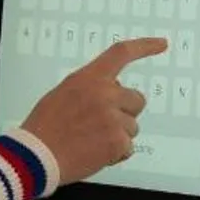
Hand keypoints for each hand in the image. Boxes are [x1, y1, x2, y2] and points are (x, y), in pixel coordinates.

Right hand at [24, 37, 165, 185]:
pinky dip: (115, 154)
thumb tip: (113, 91)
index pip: (121, 53)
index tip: (162, 44)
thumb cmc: (45, 127)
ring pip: (132, 126)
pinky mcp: (117, 141)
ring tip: (91, 141)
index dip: (145, 47)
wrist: (37, 156)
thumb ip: (90, 88)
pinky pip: (128, 147)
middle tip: (103, 125)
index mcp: (88, 78)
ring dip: (118, 135)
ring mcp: (113, 117)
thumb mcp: (64, 94)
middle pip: (137, 99)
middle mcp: (104, 94)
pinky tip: (94, 153)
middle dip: (126, 112)